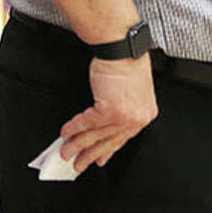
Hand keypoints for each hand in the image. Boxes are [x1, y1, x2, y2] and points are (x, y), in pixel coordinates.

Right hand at [59, 54, 157, 172]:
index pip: (124, 138)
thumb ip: (126, 110)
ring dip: (77, 145)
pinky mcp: (108, 110)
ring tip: (66, 151)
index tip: (100, 160)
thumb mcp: (135, 91)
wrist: (124, 48)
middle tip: (78, 164)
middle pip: (109, 142)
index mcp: (145, 114)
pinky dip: (73, 128)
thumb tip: (109, 126)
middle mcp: (136, 118)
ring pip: (95, 135)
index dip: (108, 151)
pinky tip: (66, 132)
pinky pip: (86, 123)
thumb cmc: (129, 63)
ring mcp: (123, 115)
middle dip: (90, 155)